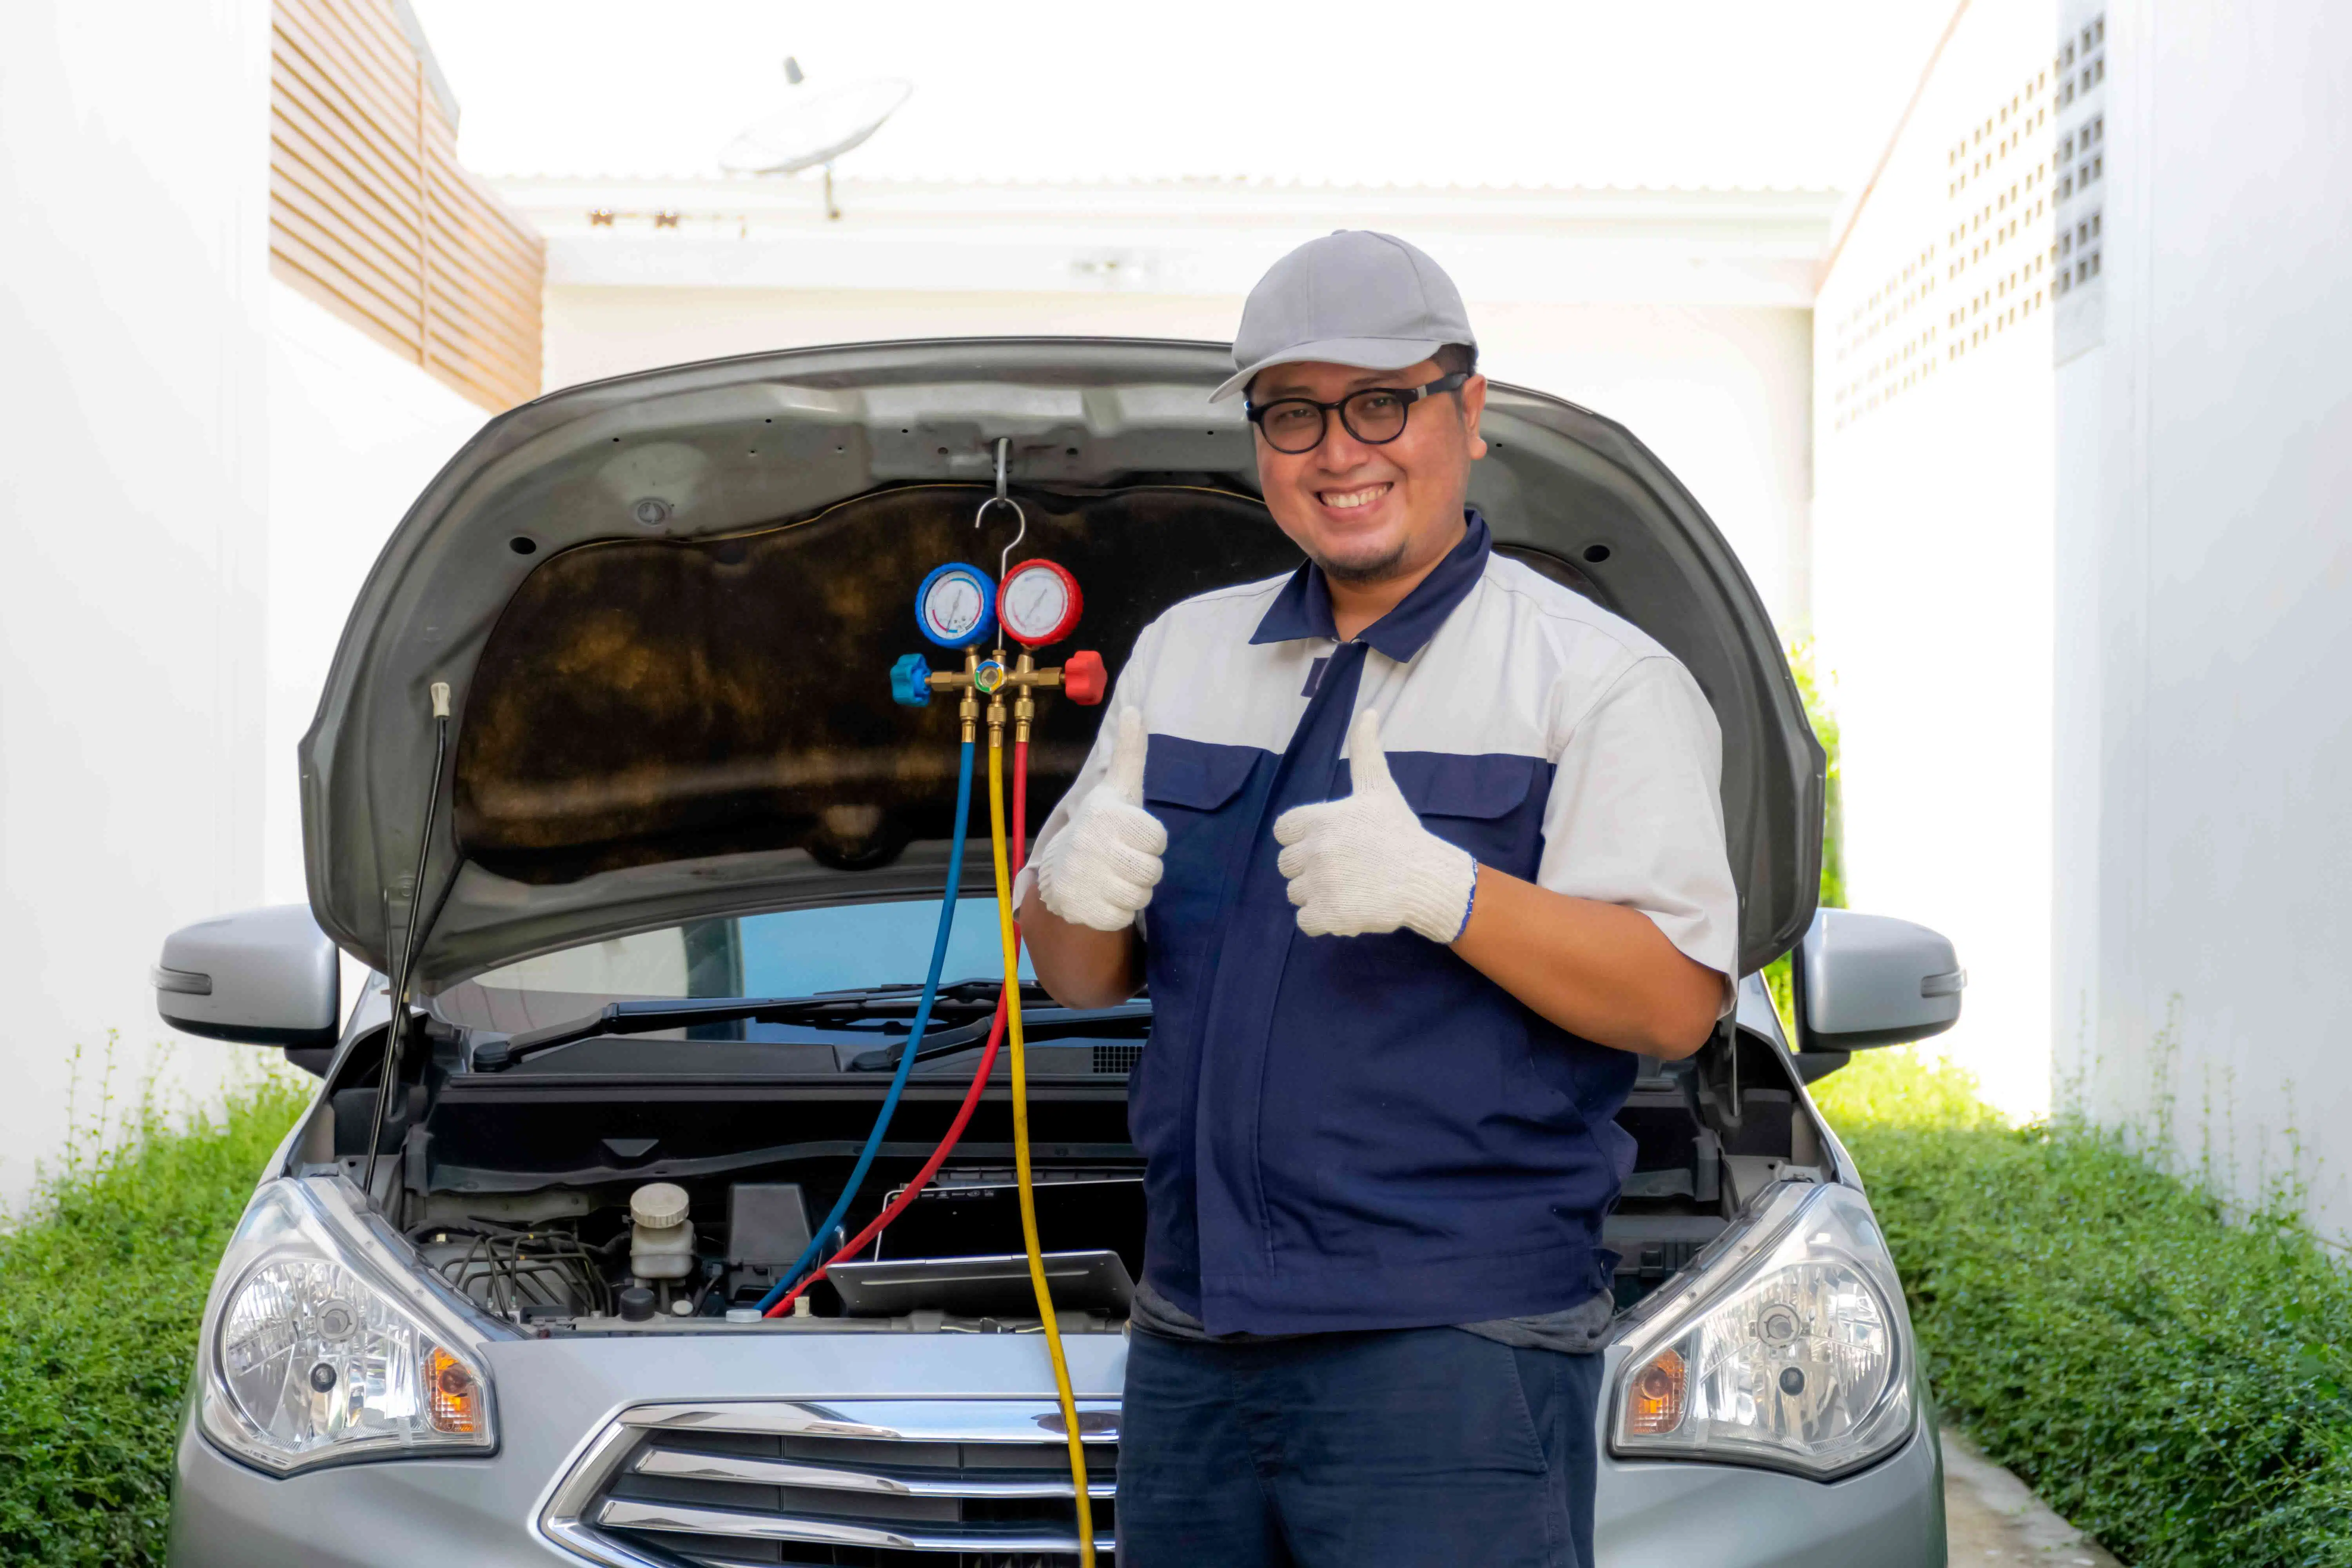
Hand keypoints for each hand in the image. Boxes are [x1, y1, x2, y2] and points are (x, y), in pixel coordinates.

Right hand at [1035, 708, 1166, 930]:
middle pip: (1153, 870)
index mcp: (1105, 814)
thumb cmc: (1101, 826)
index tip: (1130, 835)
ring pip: (1141, 895)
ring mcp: (1085, 879)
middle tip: (1122, 860)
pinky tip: (1102, 896)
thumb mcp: (1116, 788)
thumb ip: (1129, 754)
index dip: (1150, 840)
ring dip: (1133, 890)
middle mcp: (1092, 845)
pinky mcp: (1083, 910)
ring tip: (1112, 877)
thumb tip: (1135, 709)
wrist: (1060, 870)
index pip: (1158, 839)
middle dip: (1144, 868)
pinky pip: (1123, 917)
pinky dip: (1117, 911)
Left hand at [1274, 708, 1477, 941]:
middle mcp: (1315, 849)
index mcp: (1319, 818)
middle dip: (1311, 868)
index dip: (1302, 839)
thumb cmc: (1400, 833)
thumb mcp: (1379, 787)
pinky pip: (1304, 921)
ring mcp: (1320, 883)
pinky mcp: (1327, 914)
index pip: (1283, 831)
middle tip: (1346, 867)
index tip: (1331, 842)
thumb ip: (1365, 750)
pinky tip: (1349, 906)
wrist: (1427, 878)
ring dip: (1318, 895)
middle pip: (1287, 865)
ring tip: (1352, 886)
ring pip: (1295, 893)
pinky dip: (1323, 919)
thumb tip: (1368, 711)